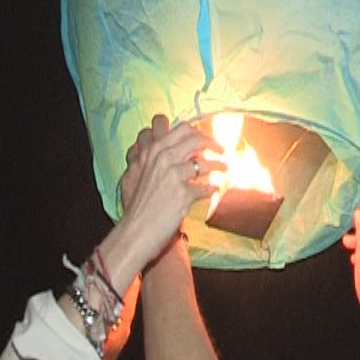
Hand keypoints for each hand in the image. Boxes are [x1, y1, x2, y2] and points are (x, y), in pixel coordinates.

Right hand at [109, 115, 219, 273]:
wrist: (135, 230)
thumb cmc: (136, 205)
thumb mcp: (136, 173)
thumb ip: (152, 157)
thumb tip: (173, 149)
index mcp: (152, 150)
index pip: (180, 128)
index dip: (196, 131)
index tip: (202, 138)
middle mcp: (162, 158)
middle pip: (195, 138)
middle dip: (211, 142)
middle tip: (220, 149)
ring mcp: (173, 175)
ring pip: (204, 163)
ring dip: (218, 165)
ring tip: (224, 168)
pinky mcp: (183, 194)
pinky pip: (206, 187)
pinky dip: (211, 189)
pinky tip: (213, 190)